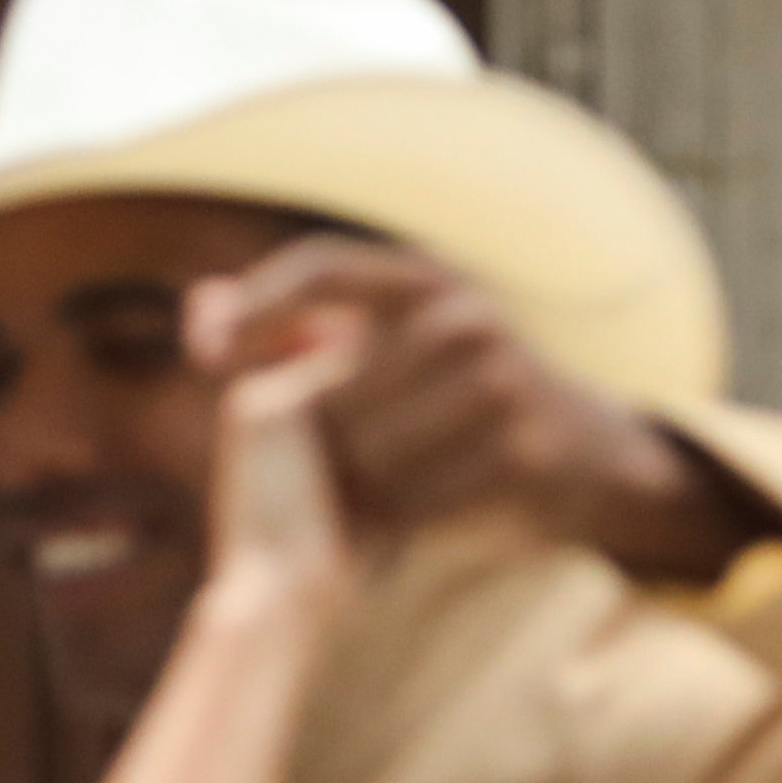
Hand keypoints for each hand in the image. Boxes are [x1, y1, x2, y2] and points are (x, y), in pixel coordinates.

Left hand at [188, 236, 781, 585]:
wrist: (585, 449)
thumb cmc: (459, 398)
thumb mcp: (393, 344)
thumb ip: (293, 330)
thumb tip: (196, 315)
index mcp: (428, 277)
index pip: (324, 265)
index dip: (259, 302)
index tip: (204, 349)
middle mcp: (468, 312)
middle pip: (336, 388)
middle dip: (322, 443)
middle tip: (334, 470)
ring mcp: (503, 378)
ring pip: (374, 451)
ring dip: (363, 486)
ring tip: (379, 490)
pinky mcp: (524, 446)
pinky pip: (421, 497)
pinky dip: (405, 517)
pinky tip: (416, 511)